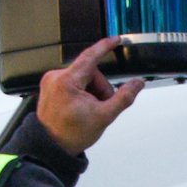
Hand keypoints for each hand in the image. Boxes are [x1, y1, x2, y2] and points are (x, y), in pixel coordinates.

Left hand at [36, 36, 144, 153]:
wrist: (52, 147)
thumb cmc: (70, 134)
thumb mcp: (104, 116)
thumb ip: (124, 97)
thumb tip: (137, 84)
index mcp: (67, 81)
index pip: (90, 56)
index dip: (105, 46)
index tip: (115, 40)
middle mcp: (56, 78)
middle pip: (90, 72)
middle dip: (100, 88)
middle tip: (101, 106)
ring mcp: (51, 82)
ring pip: (83, 78)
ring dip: (92, 91)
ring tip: (89, 109)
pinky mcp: (50, 87)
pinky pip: (73, 83)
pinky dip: (82, 93)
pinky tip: (81, 107)